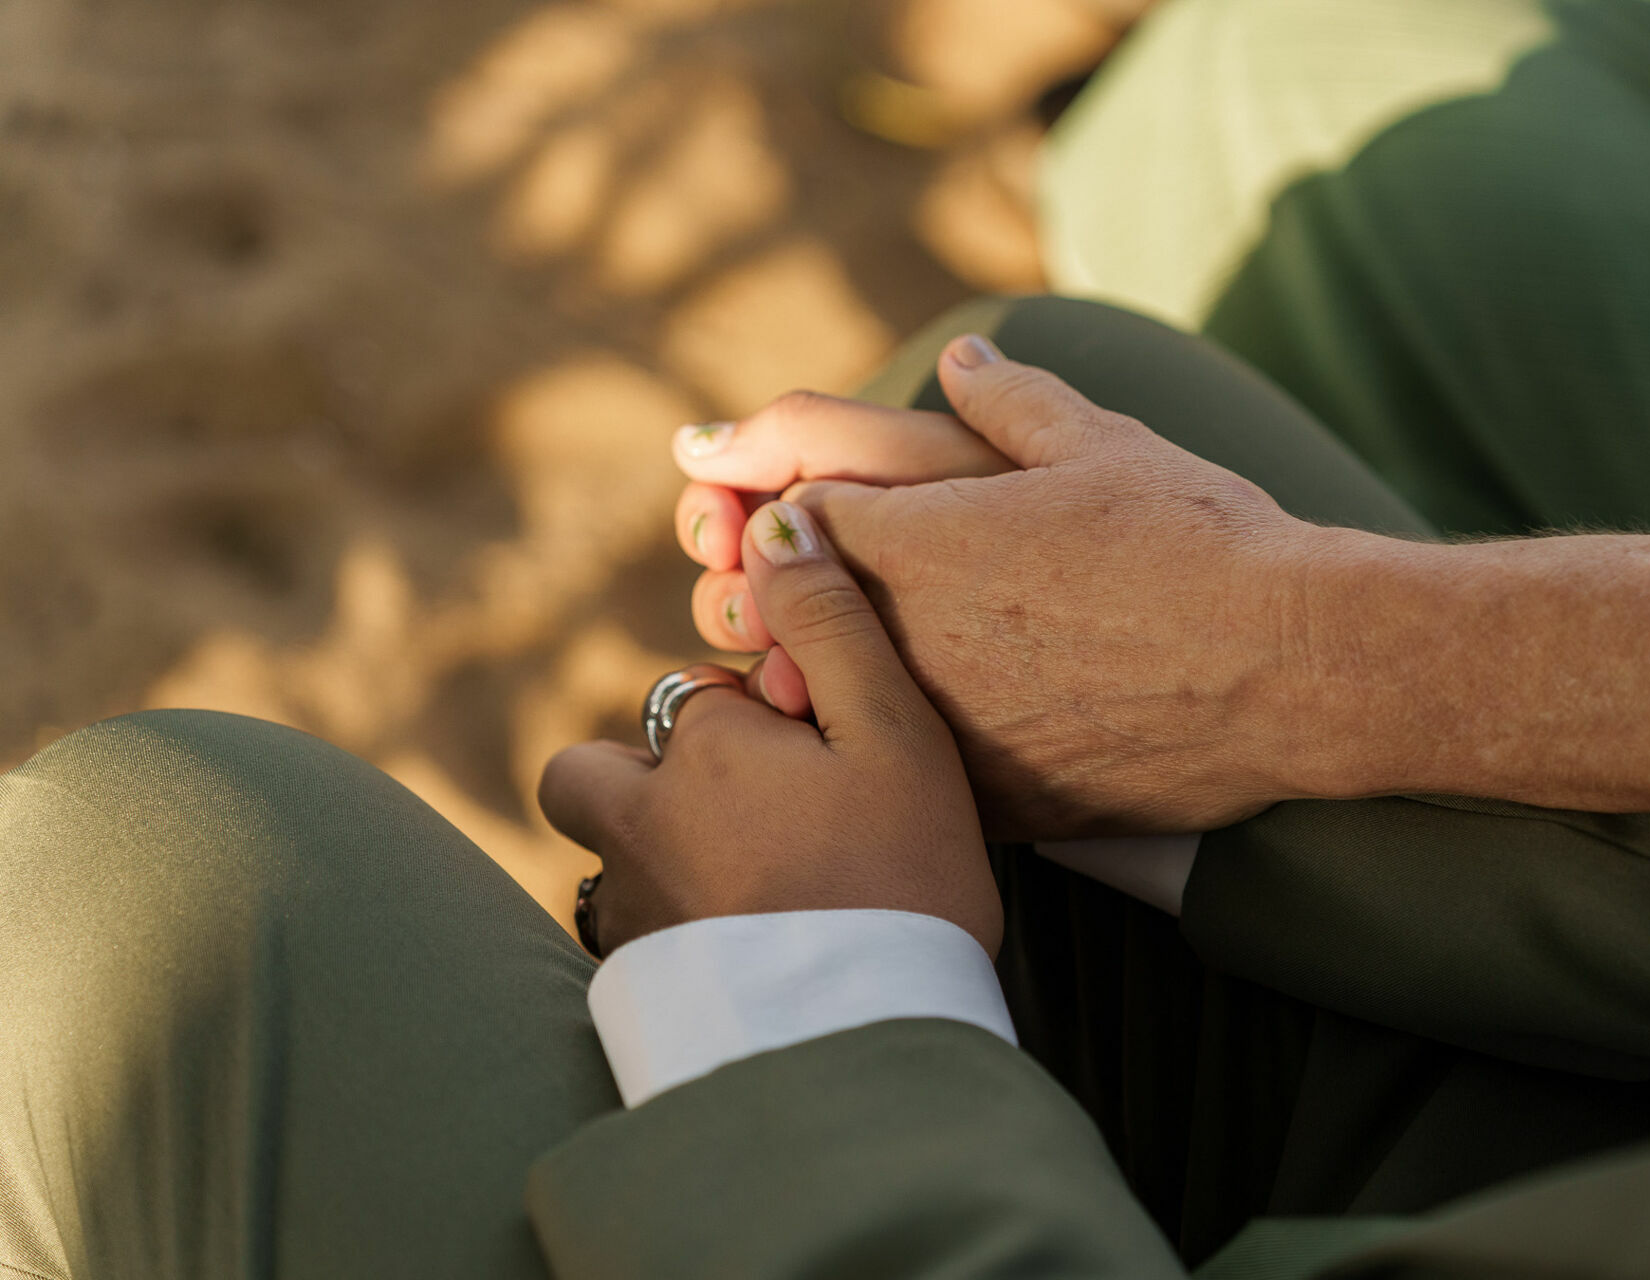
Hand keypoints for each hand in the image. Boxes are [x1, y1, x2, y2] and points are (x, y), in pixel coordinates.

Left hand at [537, 500, 999, 957]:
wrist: (863, 1044)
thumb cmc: (900, 879)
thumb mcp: (895, 734)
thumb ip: (833, 621)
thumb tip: (777, 518)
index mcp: (701, 747)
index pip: (699, 696)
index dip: (760, 719)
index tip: (820, 763)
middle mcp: (636, 821)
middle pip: (594, 772)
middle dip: (645, 777)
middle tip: (744, 815)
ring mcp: (626, 909)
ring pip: (607, 857)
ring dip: (656, 855)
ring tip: (755, 891)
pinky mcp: (633, 986)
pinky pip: (626, 934)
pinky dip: (668, 929)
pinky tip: (740, 950)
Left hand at [674, 336, 1346, 838]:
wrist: (1291, 668)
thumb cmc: (1200, 540)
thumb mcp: (1102, 444)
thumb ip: (1010, 399)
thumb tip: (963, 359)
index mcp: (913, 540)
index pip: (794, 522)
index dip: (796, 514)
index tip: (814, 518)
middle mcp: (906, 641)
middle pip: (791, 625)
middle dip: (790, 605)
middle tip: (817, 598)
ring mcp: (943, 732)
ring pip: (840, 716)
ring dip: (838, 688)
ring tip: (886, 670)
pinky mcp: (990, 805)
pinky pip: (917, 781)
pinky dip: (918, 756)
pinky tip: (954, 741)